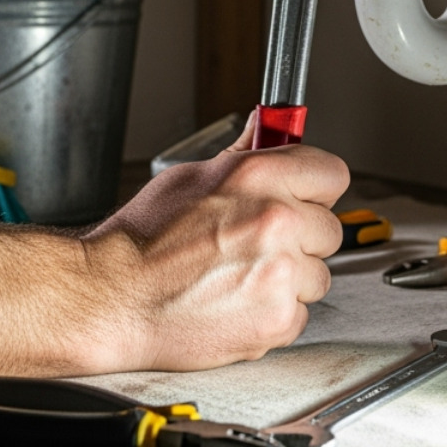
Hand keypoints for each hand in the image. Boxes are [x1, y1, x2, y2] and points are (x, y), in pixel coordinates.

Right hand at [80, 115, 348, 371]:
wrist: (113, 296)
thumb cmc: (142, 240)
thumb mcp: (191, 176)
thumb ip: (243, 154)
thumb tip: (268, 125)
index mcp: (260, 177)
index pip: (333, 174)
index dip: (316, 187)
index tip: (305, 197)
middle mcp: (277, 222)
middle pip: (330, 229)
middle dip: (302, 236)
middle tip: (259, 244)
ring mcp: (281, 274)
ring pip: (318, 275)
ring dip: (291, 278)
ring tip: (242, 276)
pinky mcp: (276, 320)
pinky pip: (299, 314)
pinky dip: (274, 313)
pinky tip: (238, 302)